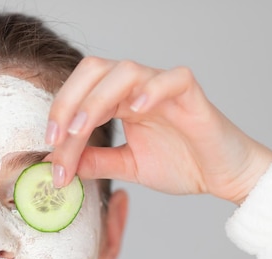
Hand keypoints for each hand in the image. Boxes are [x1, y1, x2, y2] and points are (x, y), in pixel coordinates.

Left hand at [47, 57, 271, 204]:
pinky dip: (153, 89)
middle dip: (67, 101)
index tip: (49, 146)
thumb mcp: (127, 166)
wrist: (222, 176)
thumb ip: (95, 161)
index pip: (80, 92)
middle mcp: (137, 89)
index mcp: (118, 101)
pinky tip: (136, 109)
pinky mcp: (191, 94)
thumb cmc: (180, 164)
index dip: (59, 112)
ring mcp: (163, 88)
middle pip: (94, 70)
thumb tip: (56, 163)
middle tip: (57, 136)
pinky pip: (172, 79)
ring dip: (97, 99)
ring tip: (82, 128)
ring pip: (125, 71)